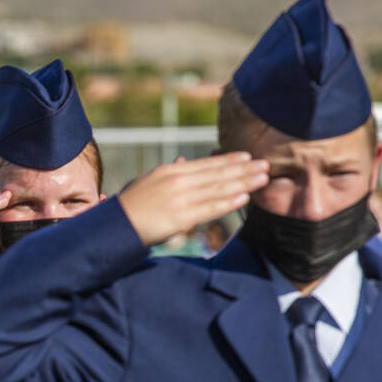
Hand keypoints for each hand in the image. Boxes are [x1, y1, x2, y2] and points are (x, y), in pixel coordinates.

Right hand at [118, 152, 268, 245]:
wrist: (115, 225)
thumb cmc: (130, 205)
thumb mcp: (148, 181)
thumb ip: (170, 172)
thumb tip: (182, 160)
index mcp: (170, 171)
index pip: (206, 164)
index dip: (229, 160)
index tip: (247, 157)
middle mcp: (177, 181)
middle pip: (217, 173)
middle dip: (243, 169)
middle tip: (266, 164)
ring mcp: (180, 198)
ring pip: (218, 188)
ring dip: (243, 182)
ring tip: (263, 179)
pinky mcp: (181, 217)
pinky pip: (210, 208)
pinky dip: (229, 202)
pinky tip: (244, 197)